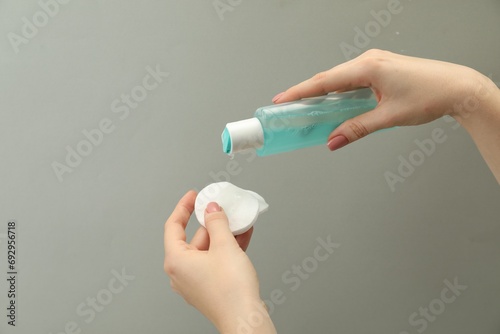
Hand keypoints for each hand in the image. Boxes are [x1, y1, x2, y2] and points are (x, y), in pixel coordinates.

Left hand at [164, 191, 275, 332]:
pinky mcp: (208, 287)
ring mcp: (195, 281)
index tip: (194, 196)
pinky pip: (215, 260)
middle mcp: (181, 272)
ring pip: (207, 249)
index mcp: (176, 261)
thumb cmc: (230, 290)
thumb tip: (212, 209)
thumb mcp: (225, 246)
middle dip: (211, 222)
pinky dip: (226, 248)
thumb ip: (217, 222)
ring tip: (237, 221)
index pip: (173, 226)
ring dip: (223, 234)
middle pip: (193, 238)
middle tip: (222, 207)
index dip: (184, 207)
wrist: (244, 318)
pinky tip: (242, 236)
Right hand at [273, 49, 498, 151]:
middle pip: (328, 78)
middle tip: (286, 107)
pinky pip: (351, 79)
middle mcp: (369, 60)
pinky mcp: (380, 68)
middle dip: (306, 93)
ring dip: (322, 93)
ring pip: (339, 78)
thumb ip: (358, 128)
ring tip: (305, 108)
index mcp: (368, 67)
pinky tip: (332, 102)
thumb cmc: (430, 95)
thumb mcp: (389, 116)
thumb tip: (333, 140)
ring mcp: (375, 63)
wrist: (458, 87)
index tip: (281, 100)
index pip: (325, 81)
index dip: (300, 92)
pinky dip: (338, 91)